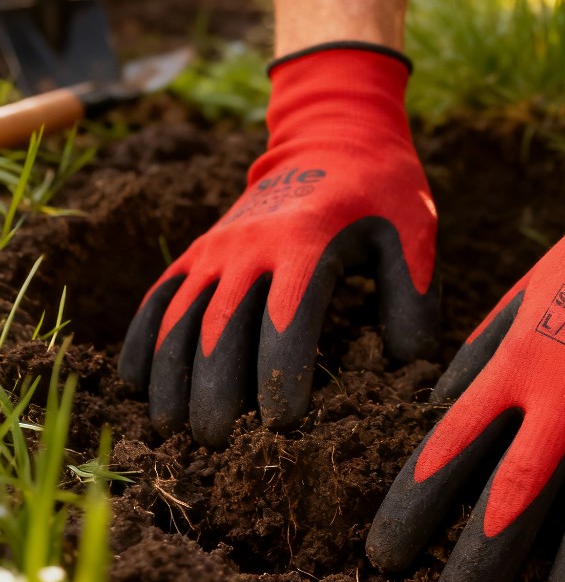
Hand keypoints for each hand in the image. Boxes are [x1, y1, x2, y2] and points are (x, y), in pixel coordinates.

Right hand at [119, 44, 437, 447]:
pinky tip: (134, 385)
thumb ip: (411, 297)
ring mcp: (216, 247)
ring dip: (171, 378)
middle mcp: (249, 247)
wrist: (332, 134)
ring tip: (173, 432)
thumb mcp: (412, 233)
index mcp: (306, 242)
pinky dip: (141, 341)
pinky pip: (157, 297)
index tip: (283, 426)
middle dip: (215, 392)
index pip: (286, 321)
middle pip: (220, 328)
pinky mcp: (199, 249)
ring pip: (178, 319)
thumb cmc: (380, 192)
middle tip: (219, 447)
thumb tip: (407, 366)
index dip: (281, 377)